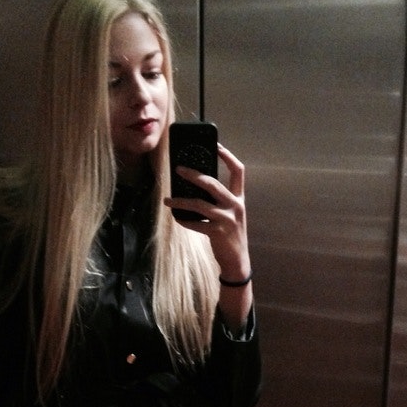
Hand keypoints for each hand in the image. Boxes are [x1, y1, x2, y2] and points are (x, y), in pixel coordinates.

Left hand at [164, 144, 251, 282]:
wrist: (237, 261)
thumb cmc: (230, 235)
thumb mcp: (230, 214)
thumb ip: (220, 201)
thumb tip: (196, 185)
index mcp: (239, 198)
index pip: (238, 171)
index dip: (227, 156)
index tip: (215, 145)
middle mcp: (235, 206)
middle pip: (213, 183)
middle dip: (193, 174)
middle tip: (178, 169)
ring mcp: (227, 219)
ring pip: (199, 204)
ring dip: (180, 200)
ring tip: (167, 199)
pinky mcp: (217, 232)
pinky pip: (196, 223)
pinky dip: (184, 220)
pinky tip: (176, 218)